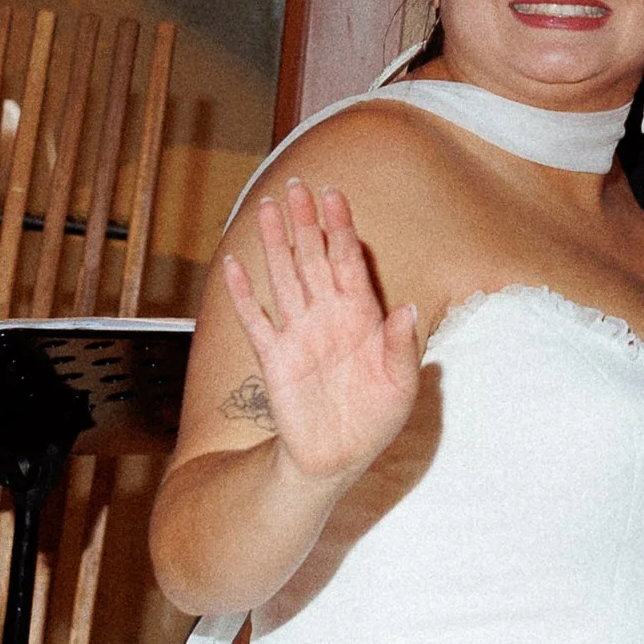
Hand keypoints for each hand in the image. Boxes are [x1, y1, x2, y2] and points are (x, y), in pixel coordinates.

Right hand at [222, 178, 420, 492]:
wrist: (338, 458)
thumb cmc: (375, 418)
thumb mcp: (401, 385)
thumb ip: (403, 346)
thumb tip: (408, 308)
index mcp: (362, 317)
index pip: (349, 262)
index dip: (342, 228)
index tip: (335, 194)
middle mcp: (327, 316)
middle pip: (313, 258)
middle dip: (306, 221)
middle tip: (297, 185)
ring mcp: (298, 333)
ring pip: (284, 277)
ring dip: (275, 243)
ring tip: (266, 208)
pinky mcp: (274, 357)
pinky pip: (255, 319)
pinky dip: (244, 293)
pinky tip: (235, 264)